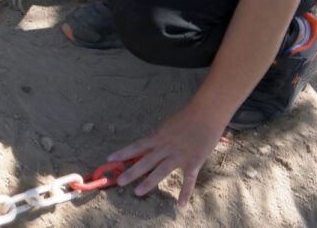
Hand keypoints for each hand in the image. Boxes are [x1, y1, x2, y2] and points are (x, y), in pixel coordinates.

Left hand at [106, 103, 228, 205]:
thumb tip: (148, 145)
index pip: (137, 146)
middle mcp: (166, 147)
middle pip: (146, 161)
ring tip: (137, 192)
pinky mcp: (194, 161)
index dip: (123, 152)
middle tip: (119, 182)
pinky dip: (185, 191)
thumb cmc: (188, 117)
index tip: (110, 158)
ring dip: (148, 182)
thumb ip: (159, 137)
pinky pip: (189, 179)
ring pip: (161, 171)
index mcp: (159, 137)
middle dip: (132, 172)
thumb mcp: (168, 126)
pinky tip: (181, 204)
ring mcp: (179, 155)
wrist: (206, 113)